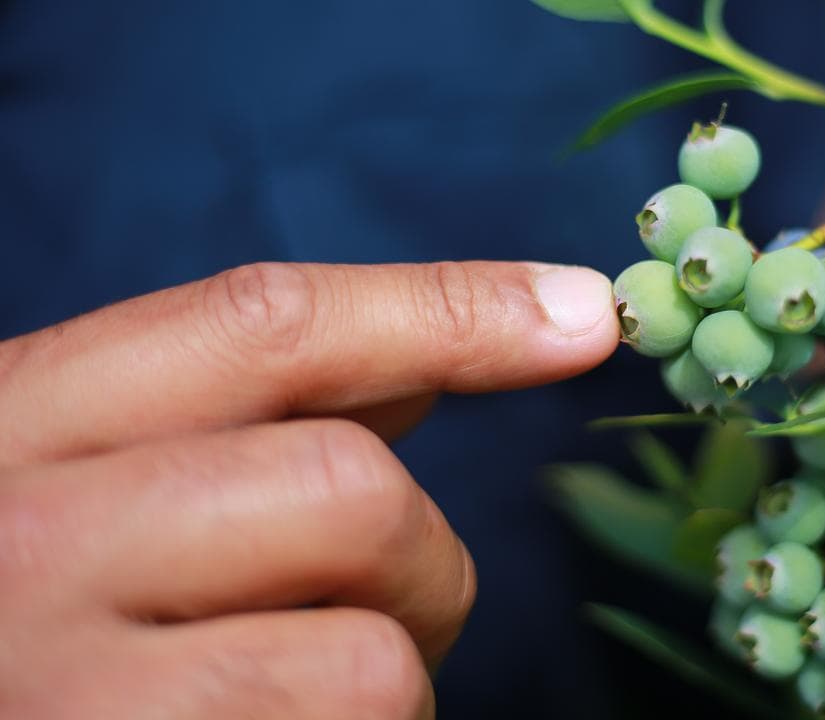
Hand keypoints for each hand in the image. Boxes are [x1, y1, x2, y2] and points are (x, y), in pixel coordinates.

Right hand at [0, 261, 617, 717]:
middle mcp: (22, 546)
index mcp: (16, 426)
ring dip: (384, 686)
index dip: (451, 310)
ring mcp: (67, 692)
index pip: (266, 326)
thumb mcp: (92, 490)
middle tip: (373, 619)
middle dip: (419, 563)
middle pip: (352, 489)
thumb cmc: (40, 626)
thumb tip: (426, 365)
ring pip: (372, 658)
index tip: (586, 314)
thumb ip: (244, 422)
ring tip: (292, 706)